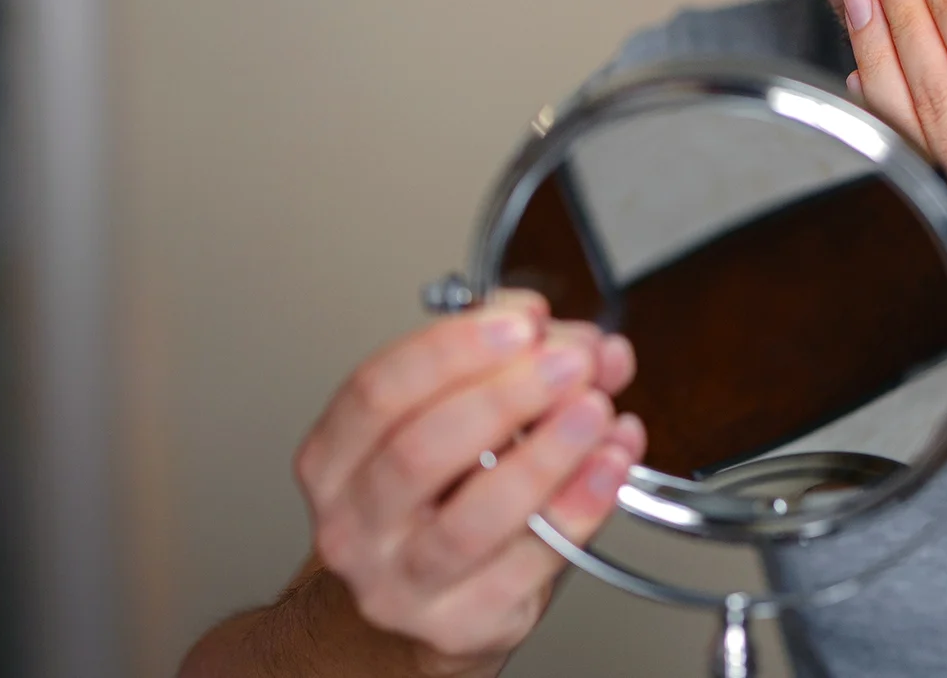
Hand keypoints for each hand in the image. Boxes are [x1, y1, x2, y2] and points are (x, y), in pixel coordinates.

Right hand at [290, 291, 648, 672]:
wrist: (424, 607)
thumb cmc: (440, 501)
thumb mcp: (460, 419)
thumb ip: (522, 366)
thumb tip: (587, 343)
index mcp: (336, 457)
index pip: (378, 390)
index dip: (454, 347)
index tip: (523, 322)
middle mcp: (355, 523)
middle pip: (422, 449)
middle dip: (508, 394)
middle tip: (573, 362)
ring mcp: (401, 582)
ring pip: (473, 517)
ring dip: (547, 454)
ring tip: (595, 410)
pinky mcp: (460, 623)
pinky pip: (528, 563)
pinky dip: (579, 506)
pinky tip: (610, 465)